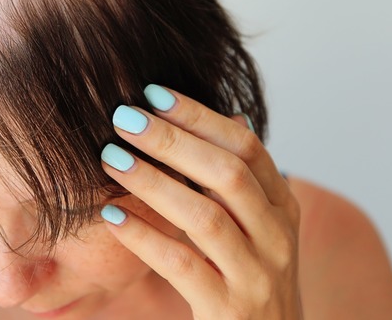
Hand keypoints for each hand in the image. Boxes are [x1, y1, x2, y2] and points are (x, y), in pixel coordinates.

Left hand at [99, 84, 301, 318]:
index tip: (153, 93)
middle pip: (227, 174)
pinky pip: (181, 265)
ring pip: (204, 217)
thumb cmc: (252, 280)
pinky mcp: (230, 311)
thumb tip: (231, 116)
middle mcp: (278, 238)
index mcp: (283, 209)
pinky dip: (144, 237)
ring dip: (152, 182)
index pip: (247, 148)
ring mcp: (257, 277)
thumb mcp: (259, 228)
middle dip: (171, 140)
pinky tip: (111, 216)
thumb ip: (244, 180)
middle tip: (122, 118)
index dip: (200, 117)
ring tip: (108, 158)